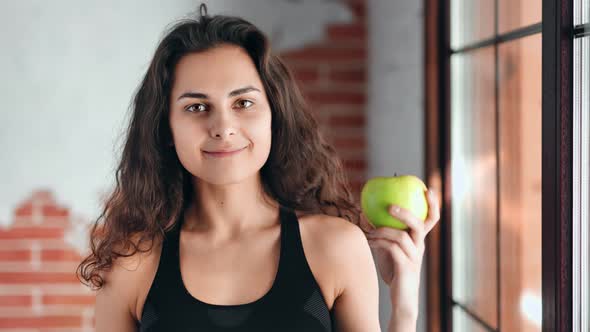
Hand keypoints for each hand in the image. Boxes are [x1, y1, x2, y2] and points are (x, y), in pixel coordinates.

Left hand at [359, 188, 440, 317]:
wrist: (400, 298)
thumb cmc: (394, 271)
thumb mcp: (390, 248)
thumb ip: (384, 232)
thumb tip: (368, 214)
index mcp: (419, 240)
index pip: (431, 219)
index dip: (433, 204)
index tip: (427, 188)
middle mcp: (420, 246)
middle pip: (419, 224)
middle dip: (405, 212)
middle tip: (390, 206)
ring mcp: (414, 257)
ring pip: (402, 237)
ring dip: (382, 231)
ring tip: (369, 231)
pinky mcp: (406, 268)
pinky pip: (392, 249)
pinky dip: (379, 242)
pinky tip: (368, 241)